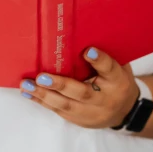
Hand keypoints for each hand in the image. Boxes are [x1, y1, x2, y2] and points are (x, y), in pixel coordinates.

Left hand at [20, 47, 139, 128]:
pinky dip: (43, 102)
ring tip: (27, 85)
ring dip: (44, 95)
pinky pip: (60, 111)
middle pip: (82, 92)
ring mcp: (92, 113)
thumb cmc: (116, 79)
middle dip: (60, 84)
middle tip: (41, 76)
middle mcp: (105, 99)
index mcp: (118, 81)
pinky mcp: (80, 120)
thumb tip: (82, 30)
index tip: (88, 50)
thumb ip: (105, 53)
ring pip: (67, 105)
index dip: (99, 60)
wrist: (125, 110)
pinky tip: (29, 93)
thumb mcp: (119, 65)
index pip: (109, 69)